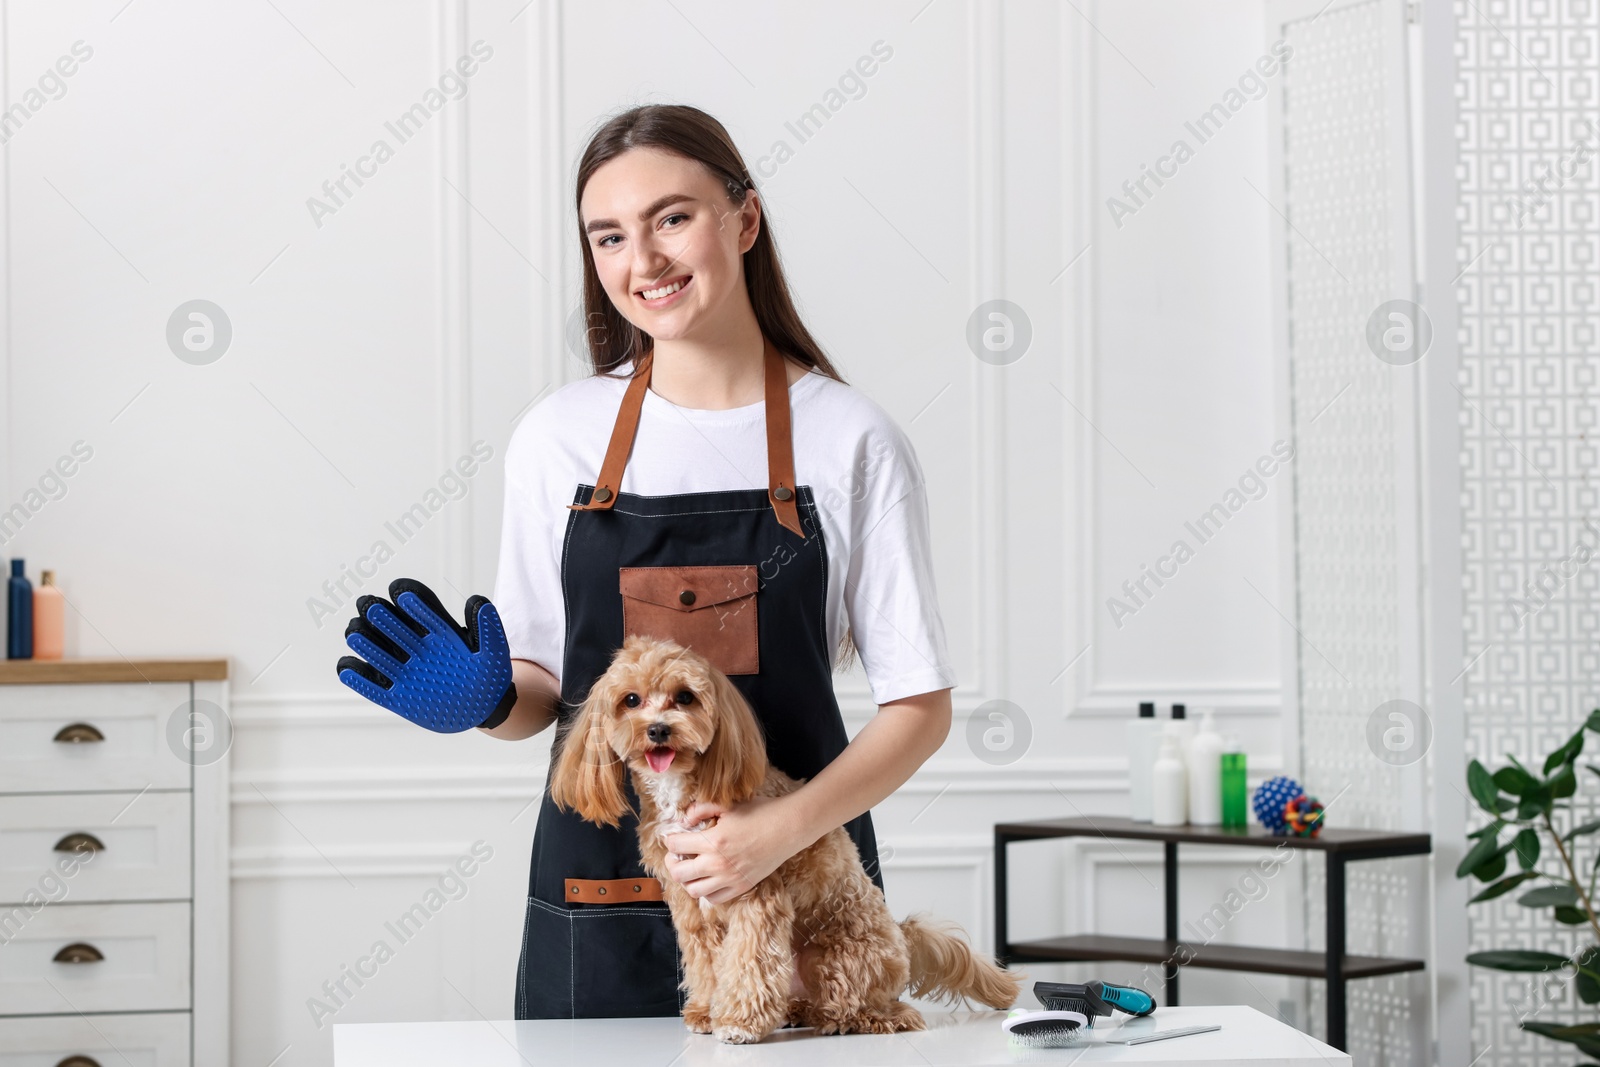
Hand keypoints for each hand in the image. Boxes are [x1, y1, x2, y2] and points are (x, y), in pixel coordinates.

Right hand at [336, 578, 516, 732]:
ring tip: (357, 632)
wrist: (485, 708)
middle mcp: (418, 649)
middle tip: (370, 606)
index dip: (411, 598)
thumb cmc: (490, 675)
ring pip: (379, 653)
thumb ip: (488, 627)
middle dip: (380, 615)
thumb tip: (476, 601)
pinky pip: (373, 687)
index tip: (401, 592)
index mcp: (439, 633)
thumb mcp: (494, 650)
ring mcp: (406, 672)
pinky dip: (358, 678)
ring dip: (366, 642)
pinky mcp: (399, 698)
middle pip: (394, 627)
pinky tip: (348, 667)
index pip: (421, 609)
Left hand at [661, 794, 805, 904]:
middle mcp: (718, 864)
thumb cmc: (760, 813)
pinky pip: (714, 899)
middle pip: (679, 873)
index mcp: (713, 841)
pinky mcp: (741, 887)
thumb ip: (701, 809)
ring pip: (694, 890)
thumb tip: (684, 821)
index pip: (676, 845)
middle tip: (676, 855)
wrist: (788, 828)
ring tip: (691, 868)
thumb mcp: (727, 805)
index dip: (670, 839)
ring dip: (687, 880)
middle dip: (672, 862)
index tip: (673, 836)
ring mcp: (730, 879)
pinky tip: (708, 878)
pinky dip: (706, 891)